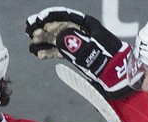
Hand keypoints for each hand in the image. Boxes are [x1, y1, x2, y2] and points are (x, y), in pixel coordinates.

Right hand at [25, 7, 139, 98]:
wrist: (118, 79)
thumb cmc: (109, 62)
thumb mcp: (92, 52)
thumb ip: (75, 44)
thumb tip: (58, 36)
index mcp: (88, 26)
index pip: (67, 17)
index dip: (51, 17)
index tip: (37, 21)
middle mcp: (82, 33)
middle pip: (59, 27)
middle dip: (44, 29)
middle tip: (29, 31)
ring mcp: (79, 45)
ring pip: (57, 39)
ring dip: (44, 41)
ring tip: (31, 44)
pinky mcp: (77, 57)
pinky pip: (60, 51)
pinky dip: (49, 52)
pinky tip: (38, 54)